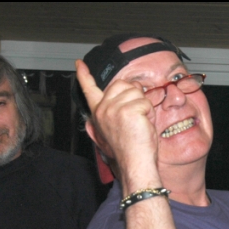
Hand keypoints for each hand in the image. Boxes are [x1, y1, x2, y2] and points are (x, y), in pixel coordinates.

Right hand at [75, 60, 160, 190]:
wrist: (135, 163)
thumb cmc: (130, 149)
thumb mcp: (117, 126)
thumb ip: (116, 109)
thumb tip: (129, 90)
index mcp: (99, 113)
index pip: (89, 90)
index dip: (84, 76)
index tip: (79, 64)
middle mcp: (103, 109)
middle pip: (122, 84)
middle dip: (134, 96)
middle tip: (135, 117)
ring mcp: (113, 109)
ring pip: (136, 92)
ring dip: (143, 106)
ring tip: (139, 123)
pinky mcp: (127, 111)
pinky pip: (145, 102)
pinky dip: (149, 113)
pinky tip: (143, 125)